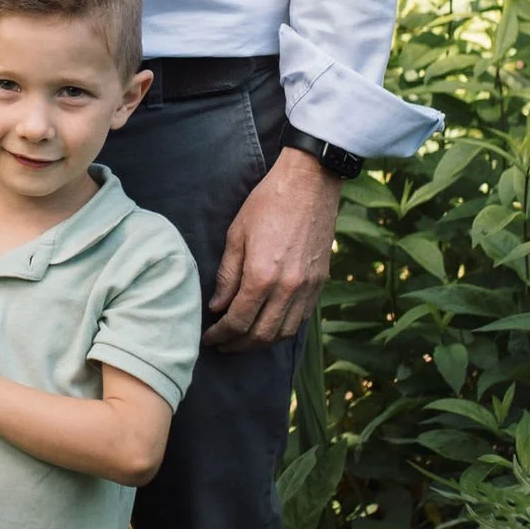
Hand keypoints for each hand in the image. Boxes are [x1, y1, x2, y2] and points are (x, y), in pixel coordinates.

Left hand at [206, 147, 340, 349]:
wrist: (310, 183)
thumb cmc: (268, 203)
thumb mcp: (237, 235)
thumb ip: (228, 275)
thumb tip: (218, 306)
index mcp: (263, 276)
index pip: (238, 321)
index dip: (220, 334)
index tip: (209, 337)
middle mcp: (288, 288)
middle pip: (261, 335)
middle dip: (238, 345)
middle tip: (222, 344)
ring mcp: (308, 287)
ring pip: (284, 333)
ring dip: (261, 342)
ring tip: (243, 339)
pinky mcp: (321, 282)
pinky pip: (301, 319)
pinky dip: (283, 329)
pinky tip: (269, 324)